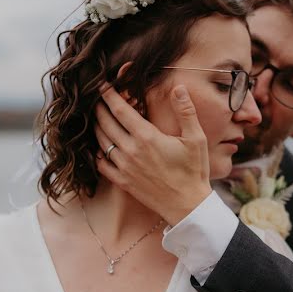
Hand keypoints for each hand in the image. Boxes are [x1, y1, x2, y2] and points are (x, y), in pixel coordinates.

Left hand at [95, 84, 211, 224]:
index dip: (109, 95)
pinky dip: (96, 153)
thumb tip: (179, 87)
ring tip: (98, 119)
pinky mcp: (123, 182)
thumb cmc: (193, 171)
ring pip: (101, 142)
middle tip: (96, 98)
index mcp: (147, 137)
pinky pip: (101, 164)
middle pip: (105, 123)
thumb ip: (186, 111)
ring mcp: (124, 167)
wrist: (188, 206)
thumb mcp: (196, 138)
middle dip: (99, 108)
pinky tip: (100, 147)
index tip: (102, 85)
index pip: (120, 110)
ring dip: (97, 128)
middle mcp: (131, 151)